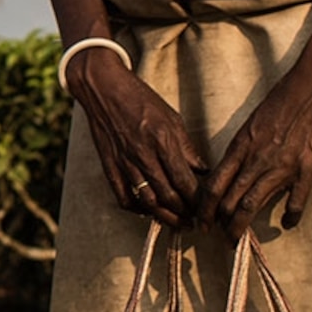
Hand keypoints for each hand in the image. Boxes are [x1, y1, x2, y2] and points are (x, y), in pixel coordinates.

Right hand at [69, 55, 205, 227]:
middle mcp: (144, 155)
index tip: (207, 208)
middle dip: (186, 214)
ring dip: (165, 217)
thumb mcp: (172, 119)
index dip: (199, 201)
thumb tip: (203, 171)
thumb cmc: (141, 100)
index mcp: (163, 141)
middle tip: (196, 221)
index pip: (186, 182)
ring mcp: (125, 163)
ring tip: (178, 222)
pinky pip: (124, 197)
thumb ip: (187, 148)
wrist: (104, 89)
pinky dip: (137, 209)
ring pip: (148, 202)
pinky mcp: (110, 167)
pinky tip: (148, 210)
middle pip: (169, 197)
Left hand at [196, 57, 311, 236]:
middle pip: (229, 201)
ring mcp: (281, 167)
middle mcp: (256, 160)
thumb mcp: (252, 124)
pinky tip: (287, 223)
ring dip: (242, 226)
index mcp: (240, 147)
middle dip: (220, 224)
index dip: (204, 208)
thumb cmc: (282, 101)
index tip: (201, 221)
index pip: (213, 185)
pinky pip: (296, 201)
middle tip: (218, 238)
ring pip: (253, 205)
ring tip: (237, 240)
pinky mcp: (307, 169)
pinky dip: (290, 216)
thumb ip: (243, 149)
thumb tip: (231, 169)